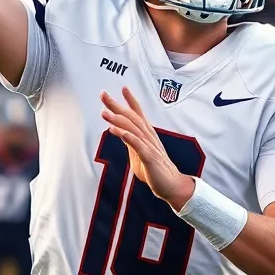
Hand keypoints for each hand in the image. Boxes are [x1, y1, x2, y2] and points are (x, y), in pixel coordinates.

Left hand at [101, 87, 194, 208]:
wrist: (171, 185)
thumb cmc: (154, 170)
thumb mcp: (139, 153)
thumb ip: (131, 142)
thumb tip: (120, 132)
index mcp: (147, 135)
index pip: (138, 114)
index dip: (130, 101)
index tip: (123, 88)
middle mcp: (148, 136)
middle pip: (131, 117)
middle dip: (116, 105)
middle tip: (103, 94)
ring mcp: (149, 146)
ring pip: (132, 128)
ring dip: (117, 119)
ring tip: (104, 112)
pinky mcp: (149, 157)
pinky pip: (136, 144)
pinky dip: (125, 135)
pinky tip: (114, 130)